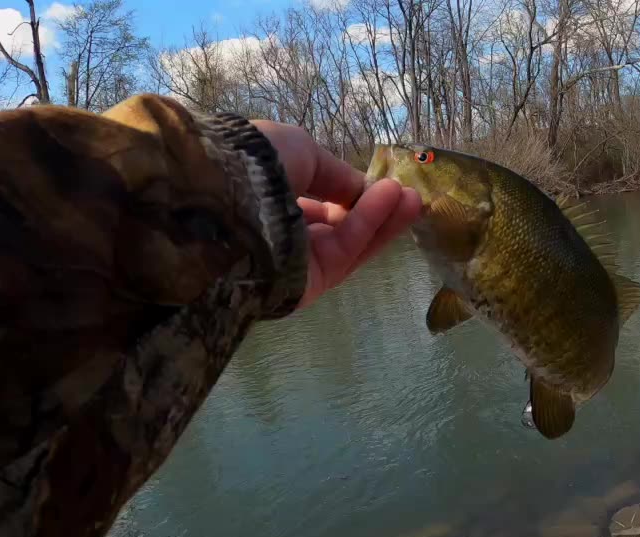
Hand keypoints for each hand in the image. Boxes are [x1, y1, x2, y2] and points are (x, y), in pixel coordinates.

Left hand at [252, 120, 420, 309]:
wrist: (229, 200)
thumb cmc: (256, 164)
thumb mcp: (299, 149)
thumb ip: (334, 173)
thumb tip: (361, 188)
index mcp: (268, 199)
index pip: (315, 201)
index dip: (349, 192)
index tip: (381, 182)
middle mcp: (282, 233)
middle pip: (337, 225)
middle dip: (373, 207)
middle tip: (406, 192)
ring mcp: (297, 261)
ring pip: (348, 240)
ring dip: (382, 217)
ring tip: (411, 196)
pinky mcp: (310, 284)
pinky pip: (347, 250)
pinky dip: (372, 225)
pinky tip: (395, 200)